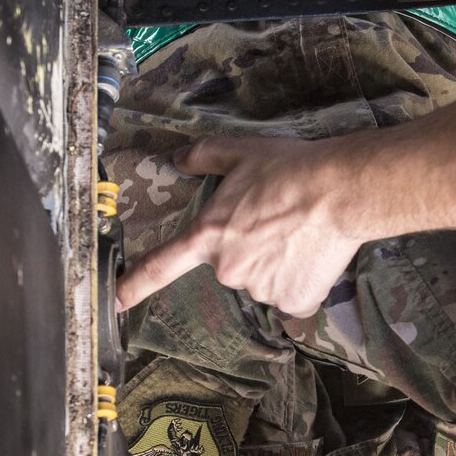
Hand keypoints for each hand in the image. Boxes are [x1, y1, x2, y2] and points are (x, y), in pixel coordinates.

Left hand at [116, 134, 363, 318]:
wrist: (339, 191)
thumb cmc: (288, 169)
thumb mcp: (239, 151)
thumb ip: (203, 156)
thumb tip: (178, 157)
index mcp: (208, 236)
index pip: (161, 266)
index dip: (134, 286)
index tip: (115, 303)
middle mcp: (228, 269)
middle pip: (233, 266)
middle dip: (250, 249)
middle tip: (277, 222)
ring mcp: (261, 289)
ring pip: (265, 281)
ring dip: (278, 265)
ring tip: (300, 235)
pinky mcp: (293, 301)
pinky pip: (292, 297)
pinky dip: (301, 281)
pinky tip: (313, 256)